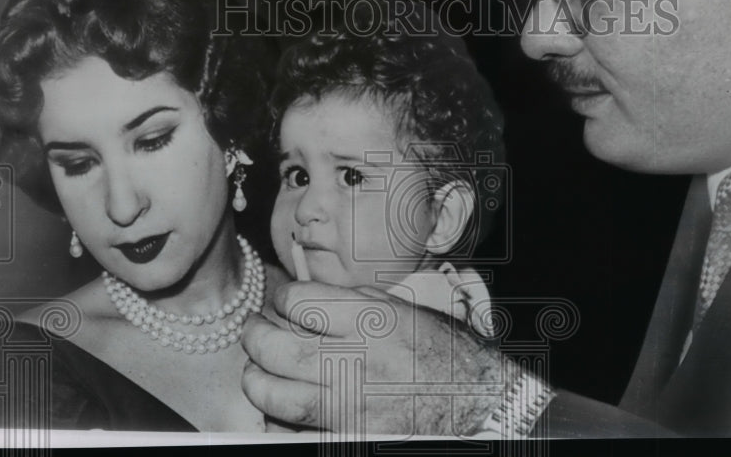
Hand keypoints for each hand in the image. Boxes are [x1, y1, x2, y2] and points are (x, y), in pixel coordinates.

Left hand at [241, 281, 503, 436]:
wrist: (476, 399)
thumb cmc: (441, 350)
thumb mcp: (402, 308)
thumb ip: (352, 299)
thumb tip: (306, 294)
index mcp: (370, 321)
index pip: (298, 301)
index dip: (281, 297)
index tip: (281, 300)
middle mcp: (356, 361)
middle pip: (277, 348)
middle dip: (254, 336)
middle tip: (254, 330)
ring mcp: (351, 405)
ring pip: (277, 395)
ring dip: (256, 381)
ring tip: (256, 370)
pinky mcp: (351, 437)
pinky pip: (297, 431)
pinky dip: (278, 419)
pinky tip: (278, 406)